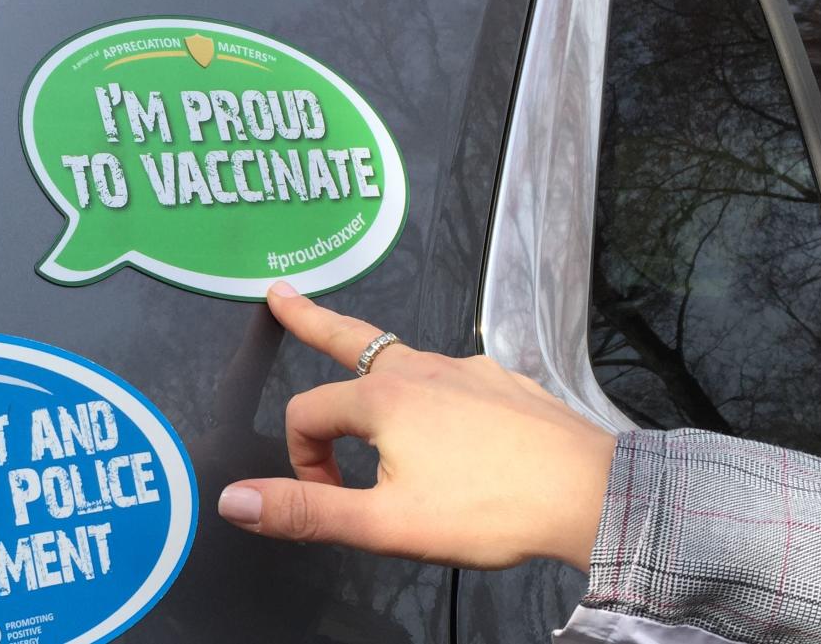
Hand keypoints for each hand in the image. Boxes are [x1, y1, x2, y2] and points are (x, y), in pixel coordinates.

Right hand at [217, 281, 616, 571]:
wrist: (587, 493)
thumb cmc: (487, 509)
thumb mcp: (386, 524)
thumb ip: (307, 510)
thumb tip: (234, 498)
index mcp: (385, 398)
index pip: (308, 413)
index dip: (302, 458)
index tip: (331, 496)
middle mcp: (423, 368)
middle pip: (350, 338)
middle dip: (310, 318)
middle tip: (282, 296)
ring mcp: (467, 369)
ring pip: (405, 359)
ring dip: (373, 366)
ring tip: (364, 378)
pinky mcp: (502, 381)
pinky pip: (452, 377)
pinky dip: (432, 388)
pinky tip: (448, 421)